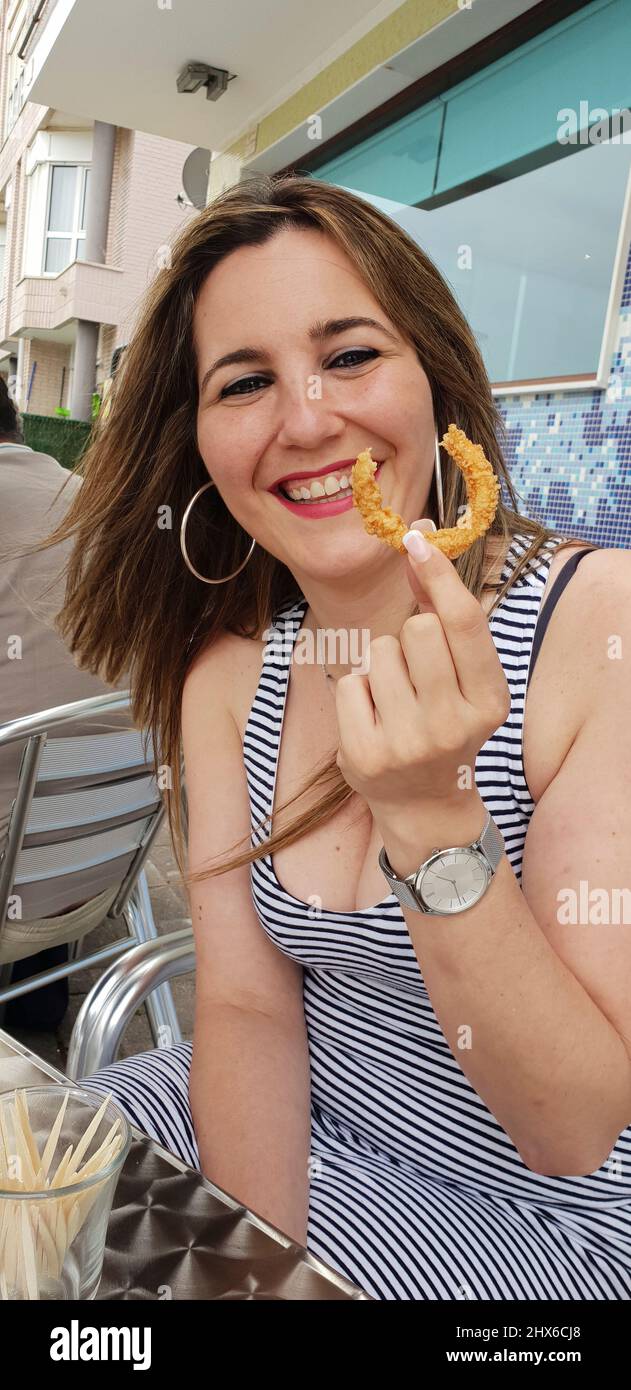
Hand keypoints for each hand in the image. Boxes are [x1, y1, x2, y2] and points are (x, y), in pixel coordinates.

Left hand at [333, 519, 510, 818]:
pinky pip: (350, 682)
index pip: (462, 622)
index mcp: (490, 700)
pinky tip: (373, 719)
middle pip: (417, 629)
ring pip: (379, 652)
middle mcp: (454, 723)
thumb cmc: (444, 722)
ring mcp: (409, 743)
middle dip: (410, 636)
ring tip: (396, 701)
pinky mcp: (366, 754)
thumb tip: (419, 541)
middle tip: (415, 672)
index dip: (439, 574)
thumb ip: (443, 613)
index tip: (417, 539)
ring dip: (382, 666)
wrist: (424, 803)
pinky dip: (358, 692)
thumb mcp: (462, 677)